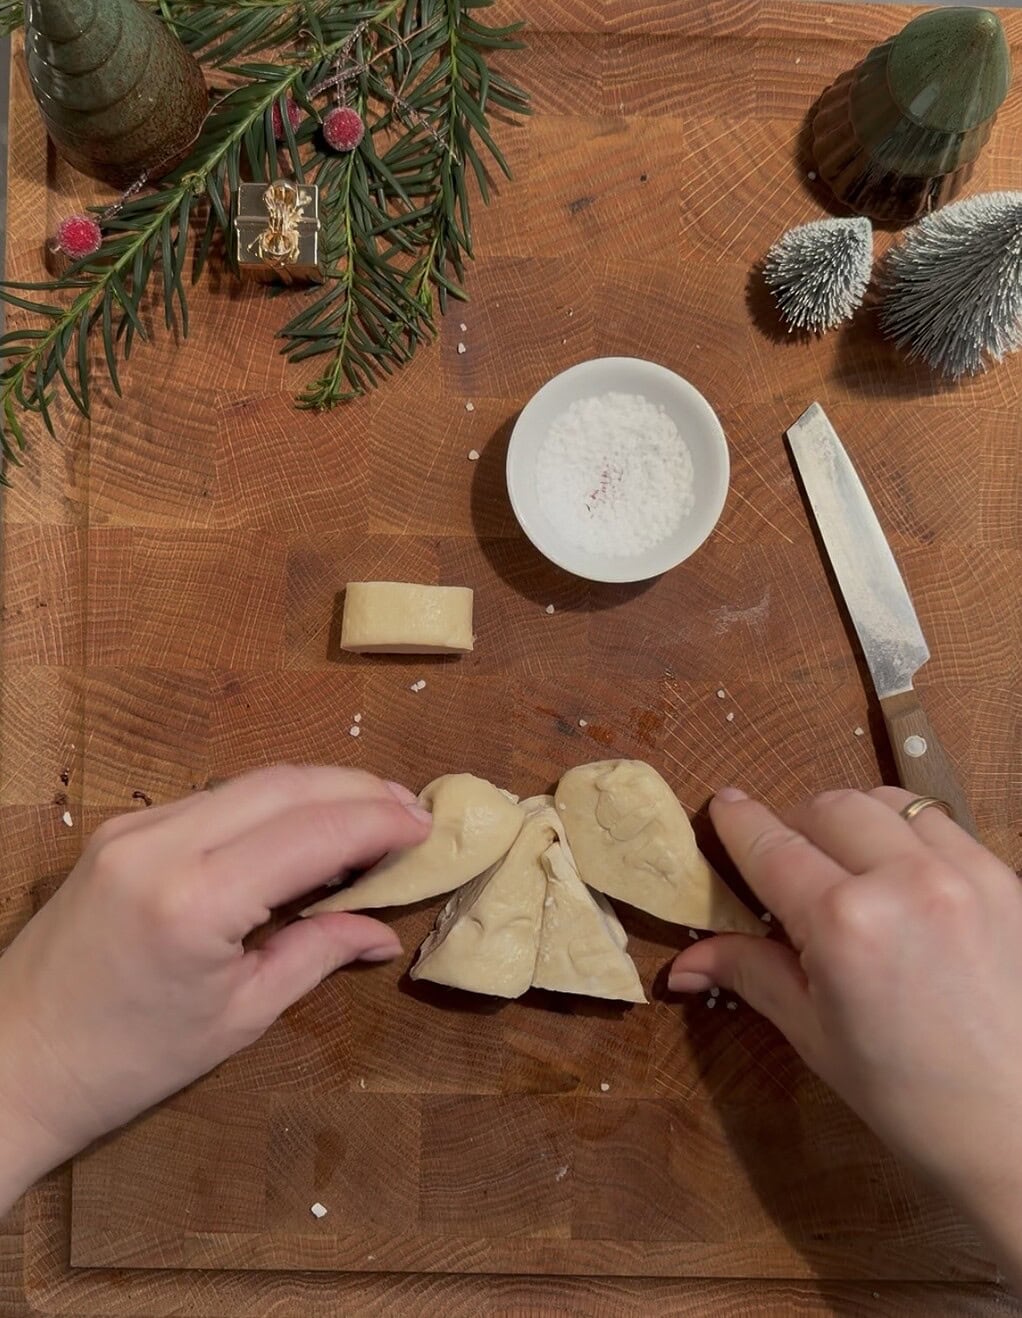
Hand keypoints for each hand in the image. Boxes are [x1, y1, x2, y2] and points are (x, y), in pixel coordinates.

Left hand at [0, 766, 429, 1209]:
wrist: (12, 1062)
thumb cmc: (128, 1061)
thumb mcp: (239, 1016)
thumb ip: (316, 954)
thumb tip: (381, 931)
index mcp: (196, 900)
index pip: (314, 831)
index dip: (380, 822)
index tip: (428, 828)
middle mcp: (162, 844)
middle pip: (286, 784)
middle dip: (359, 789)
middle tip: (411, 811)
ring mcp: (134, 829)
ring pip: (251, 782)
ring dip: (317, 791)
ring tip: (369, 817)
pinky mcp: (120, 831)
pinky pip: (215, 800)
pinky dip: (271, 805)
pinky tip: (301, 831)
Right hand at [668, 785, 1021, 1280]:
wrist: (1018, 1131)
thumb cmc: (912, 1098)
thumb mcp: (815, 1035)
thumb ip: (751, 973)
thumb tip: (681, 966)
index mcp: (844, 924)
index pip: (771, 846)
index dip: (738, 821)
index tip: (721, 805)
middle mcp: (904, 881)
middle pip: (826, 807)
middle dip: (795, 825)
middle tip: (787, 865)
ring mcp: (963, 874)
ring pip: (886, 803)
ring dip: (854, 821)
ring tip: (848, 866)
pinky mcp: (1005, 879)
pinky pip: (942, 825)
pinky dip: (909, 836)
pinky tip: (903, 880)